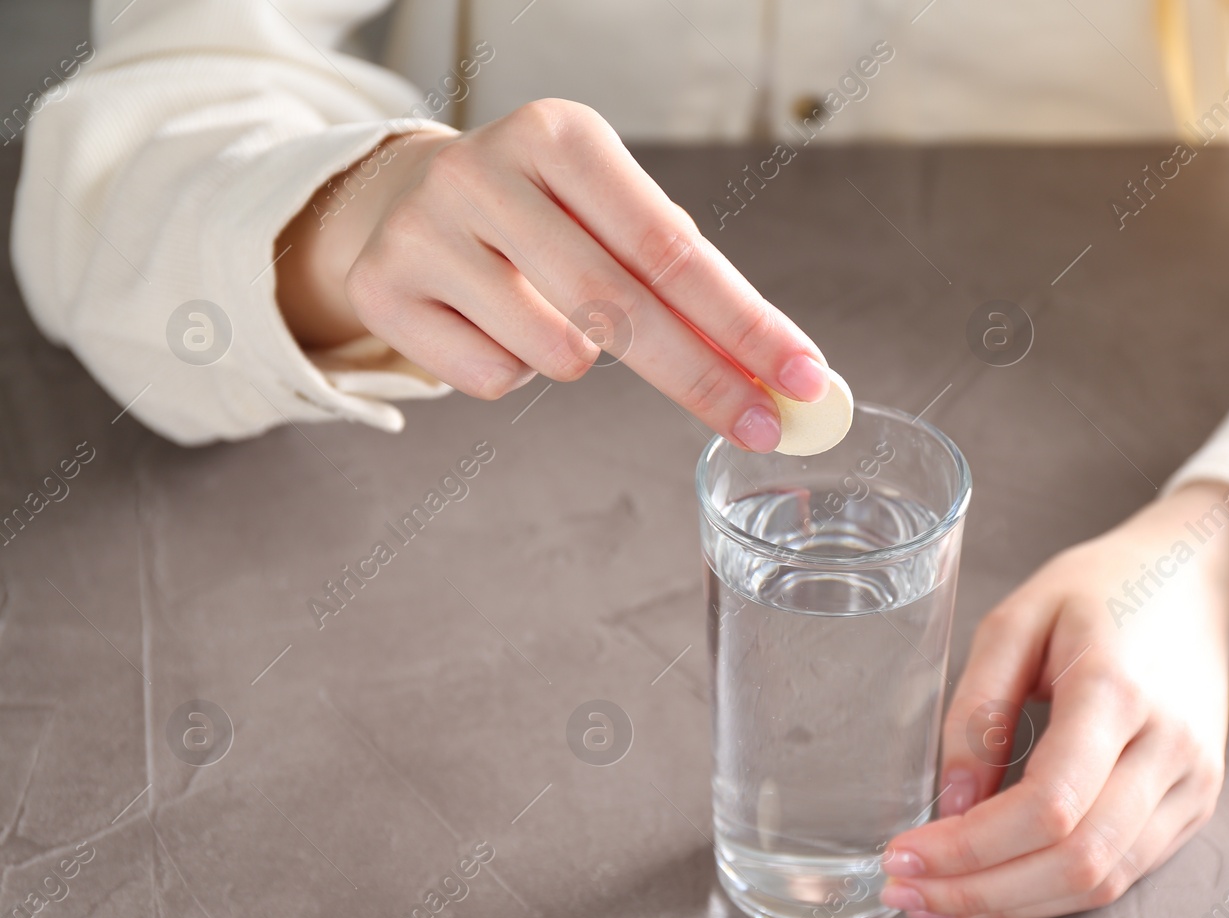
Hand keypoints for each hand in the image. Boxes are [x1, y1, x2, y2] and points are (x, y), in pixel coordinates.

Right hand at [275, 100, 829, 451]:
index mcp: (560, 136)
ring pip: (556, 353)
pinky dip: (510, 370)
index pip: (673, 250)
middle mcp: (484, 170)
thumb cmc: (538, 218)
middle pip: (620, 308)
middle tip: (764, 425)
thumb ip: (685, 279)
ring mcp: (423, 228)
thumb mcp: (608, 212)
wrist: (397, 203)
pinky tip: (486, 322)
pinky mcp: (382, 289)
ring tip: (544, 312)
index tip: (803, 376)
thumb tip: (777, 373)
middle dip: (703, 378)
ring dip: (579, 359)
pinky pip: (491, 379)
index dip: (745, 322)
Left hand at [879, 481, 1228, 917]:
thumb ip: (977, 709)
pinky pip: (1123, 874)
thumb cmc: (1100, 590)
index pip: (1048, 806)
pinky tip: (994, 881)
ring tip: (937, 898)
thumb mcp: (1016, 619)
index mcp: (1116, 691)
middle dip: (979, 892)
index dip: (970, 848)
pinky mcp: (1196, 805)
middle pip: (1075, 862)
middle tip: (905, 892)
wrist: (1194, 581)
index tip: (902, 854)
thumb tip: (952, 804)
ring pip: (1101, 884)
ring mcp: (1193, 784)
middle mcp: (1168, 748)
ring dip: (1011, 905)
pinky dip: (1051, 893)